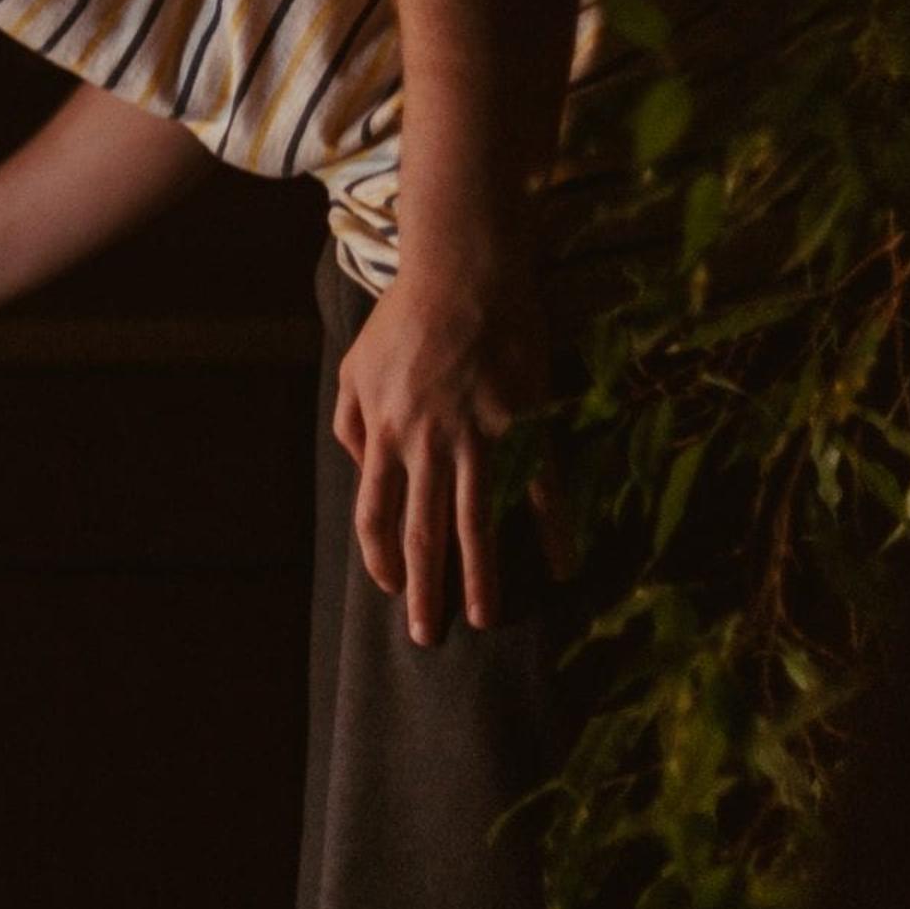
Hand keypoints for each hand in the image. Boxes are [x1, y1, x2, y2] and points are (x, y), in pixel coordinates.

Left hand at [331, 264, 562, 644]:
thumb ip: (350, 421)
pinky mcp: (525, 424)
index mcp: (384, 433)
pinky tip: (560, 566)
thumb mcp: (355, 366)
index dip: (382, 558)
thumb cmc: (406, 318)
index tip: (392, 588)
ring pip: (477, 523)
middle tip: (428, 636)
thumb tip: (358, 466)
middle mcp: (427, 444)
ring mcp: (478, 437)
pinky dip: (550, 530)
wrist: (465, 272)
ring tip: (482, 618)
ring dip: (480, 577)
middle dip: (424, 589)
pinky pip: (538, 488)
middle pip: (423, 532)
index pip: (376, 514)